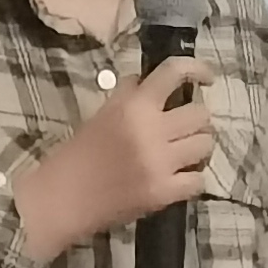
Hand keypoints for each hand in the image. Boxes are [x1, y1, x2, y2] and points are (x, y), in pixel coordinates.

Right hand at [15, 56, 210, 261]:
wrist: (59, 198)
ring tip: (185, 154)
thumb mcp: (102, 114)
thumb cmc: (76, 154)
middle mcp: (151, 129)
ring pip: (205, 145)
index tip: (207, 79)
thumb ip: (128, 96)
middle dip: (197, 120)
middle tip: (185, 129)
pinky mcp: (162, 193)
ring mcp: (159, 162)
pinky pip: (198, 180)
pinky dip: (193, 180)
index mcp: (133, 105)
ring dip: (198, 148)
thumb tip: (147, 80)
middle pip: (201, 113)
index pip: (174, 72)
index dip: (198, 69)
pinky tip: (181, 180)